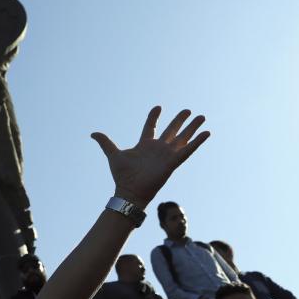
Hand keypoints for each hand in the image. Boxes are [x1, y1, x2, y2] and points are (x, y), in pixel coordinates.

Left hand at [91, 106, 208, 207]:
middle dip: (179, 121)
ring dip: (192, 128)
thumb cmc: (122, 176)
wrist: (130, 191)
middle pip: (171, 131)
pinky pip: (188, 150)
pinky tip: (207, 133)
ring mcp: (167, 155)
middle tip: (188, 110)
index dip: (154, 117)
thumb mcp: (113, 154)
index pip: (151, 127)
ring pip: (182, 138)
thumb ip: (105, 142)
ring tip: (201, 117)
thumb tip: (92, 133)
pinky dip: (197, 142)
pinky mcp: (173, 162)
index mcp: (144, 145)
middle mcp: (158, 149)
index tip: (158, 107)